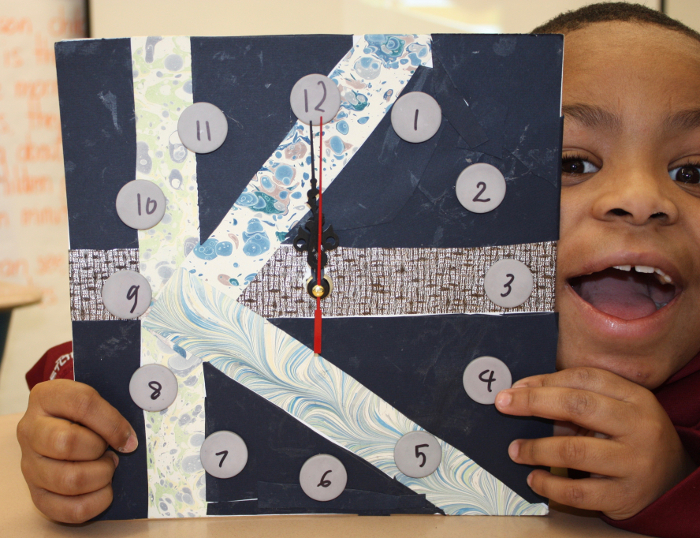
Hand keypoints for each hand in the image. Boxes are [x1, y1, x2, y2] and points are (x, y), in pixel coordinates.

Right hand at [16, 380, 136, 522]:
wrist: (62, 427)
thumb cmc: (86, 413)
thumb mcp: (96, 399)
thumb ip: (111, 411)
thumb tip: (130, 442)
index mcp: (47, 397)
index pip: (83, 403)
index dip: (112, 423)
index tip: (128, 437)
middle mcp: (31, 430)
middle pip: (66, 442)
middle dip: (100, 450)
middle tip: (112, 452)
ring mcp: (29, 464)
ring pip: (67, 479)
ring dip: (100, 476)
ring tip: (107, 468)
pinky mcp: (36, 493)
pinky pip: (66, 509)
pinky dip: (95, 502)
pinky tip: (104, 489)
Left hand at [495, 367, 696, 519]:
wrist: (673, 478)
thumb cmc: (629, 434)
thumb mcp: (614, 408)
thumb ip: (575, 396)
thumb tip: (520, 391)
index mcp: (636, 397)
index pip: (586, 378)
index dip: (545, 380)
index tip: (515, 387)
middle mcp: (639, 427)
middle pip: (579, 406)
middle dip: (534, 402)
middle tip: (503, 404)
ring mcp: (634, 463)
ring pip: (574, 451)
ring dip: (536, 449)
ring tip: (515, 450)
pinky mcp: (625, 496)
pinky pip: (578, 492)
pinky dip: (549, 485)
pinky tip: (534, 479)